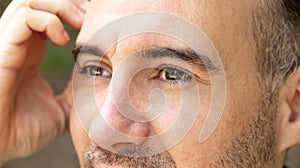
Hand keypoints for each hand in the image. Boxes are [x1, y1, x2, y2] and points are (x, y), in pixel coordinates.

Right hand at [0, 0, 86, 163]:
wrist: (0, 146)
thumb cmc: (23, 130)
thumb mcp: (61, 109)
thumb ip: (75, 93)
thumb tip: (95, 82)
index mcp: (31, 53)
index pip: (49, 17)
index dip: (72, 13)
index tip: (94, 22)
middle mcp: (20, 44)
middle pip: (39, 2)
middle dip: (68, 3)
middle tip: (88, 16)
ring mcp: (9, 45)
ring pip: (29, 2)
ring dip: (60, 6)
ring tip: (80, 22)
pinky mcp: (2, 50)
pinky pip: (23, 19)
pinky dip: (47, 20)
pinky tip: (63, 39)